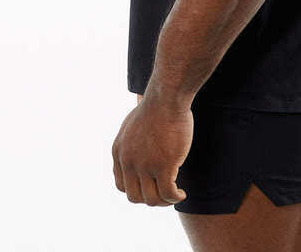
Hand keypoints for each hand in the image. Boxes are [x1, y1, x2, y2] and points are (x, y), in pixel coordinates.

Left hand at [111, 88, 192, 204]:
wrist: (166, 97)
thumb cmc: (155, 105)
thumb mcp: (133, 124)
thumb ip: (131, 141)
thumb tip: (136, 144)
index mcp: (118, 152)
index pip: (121, 185)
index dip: (137, 190)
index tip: (151, 186)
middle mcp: (128, 161)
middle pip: (134, 197)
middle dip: (150, 198)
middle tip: (164, 192)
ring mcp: (145, 165)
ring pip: (152, 200)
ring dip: (164, 202)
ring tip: (175, 194)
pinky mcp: (164, 166)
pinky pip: (168, 194)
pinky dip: (175, 198)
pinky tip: (182, 193)